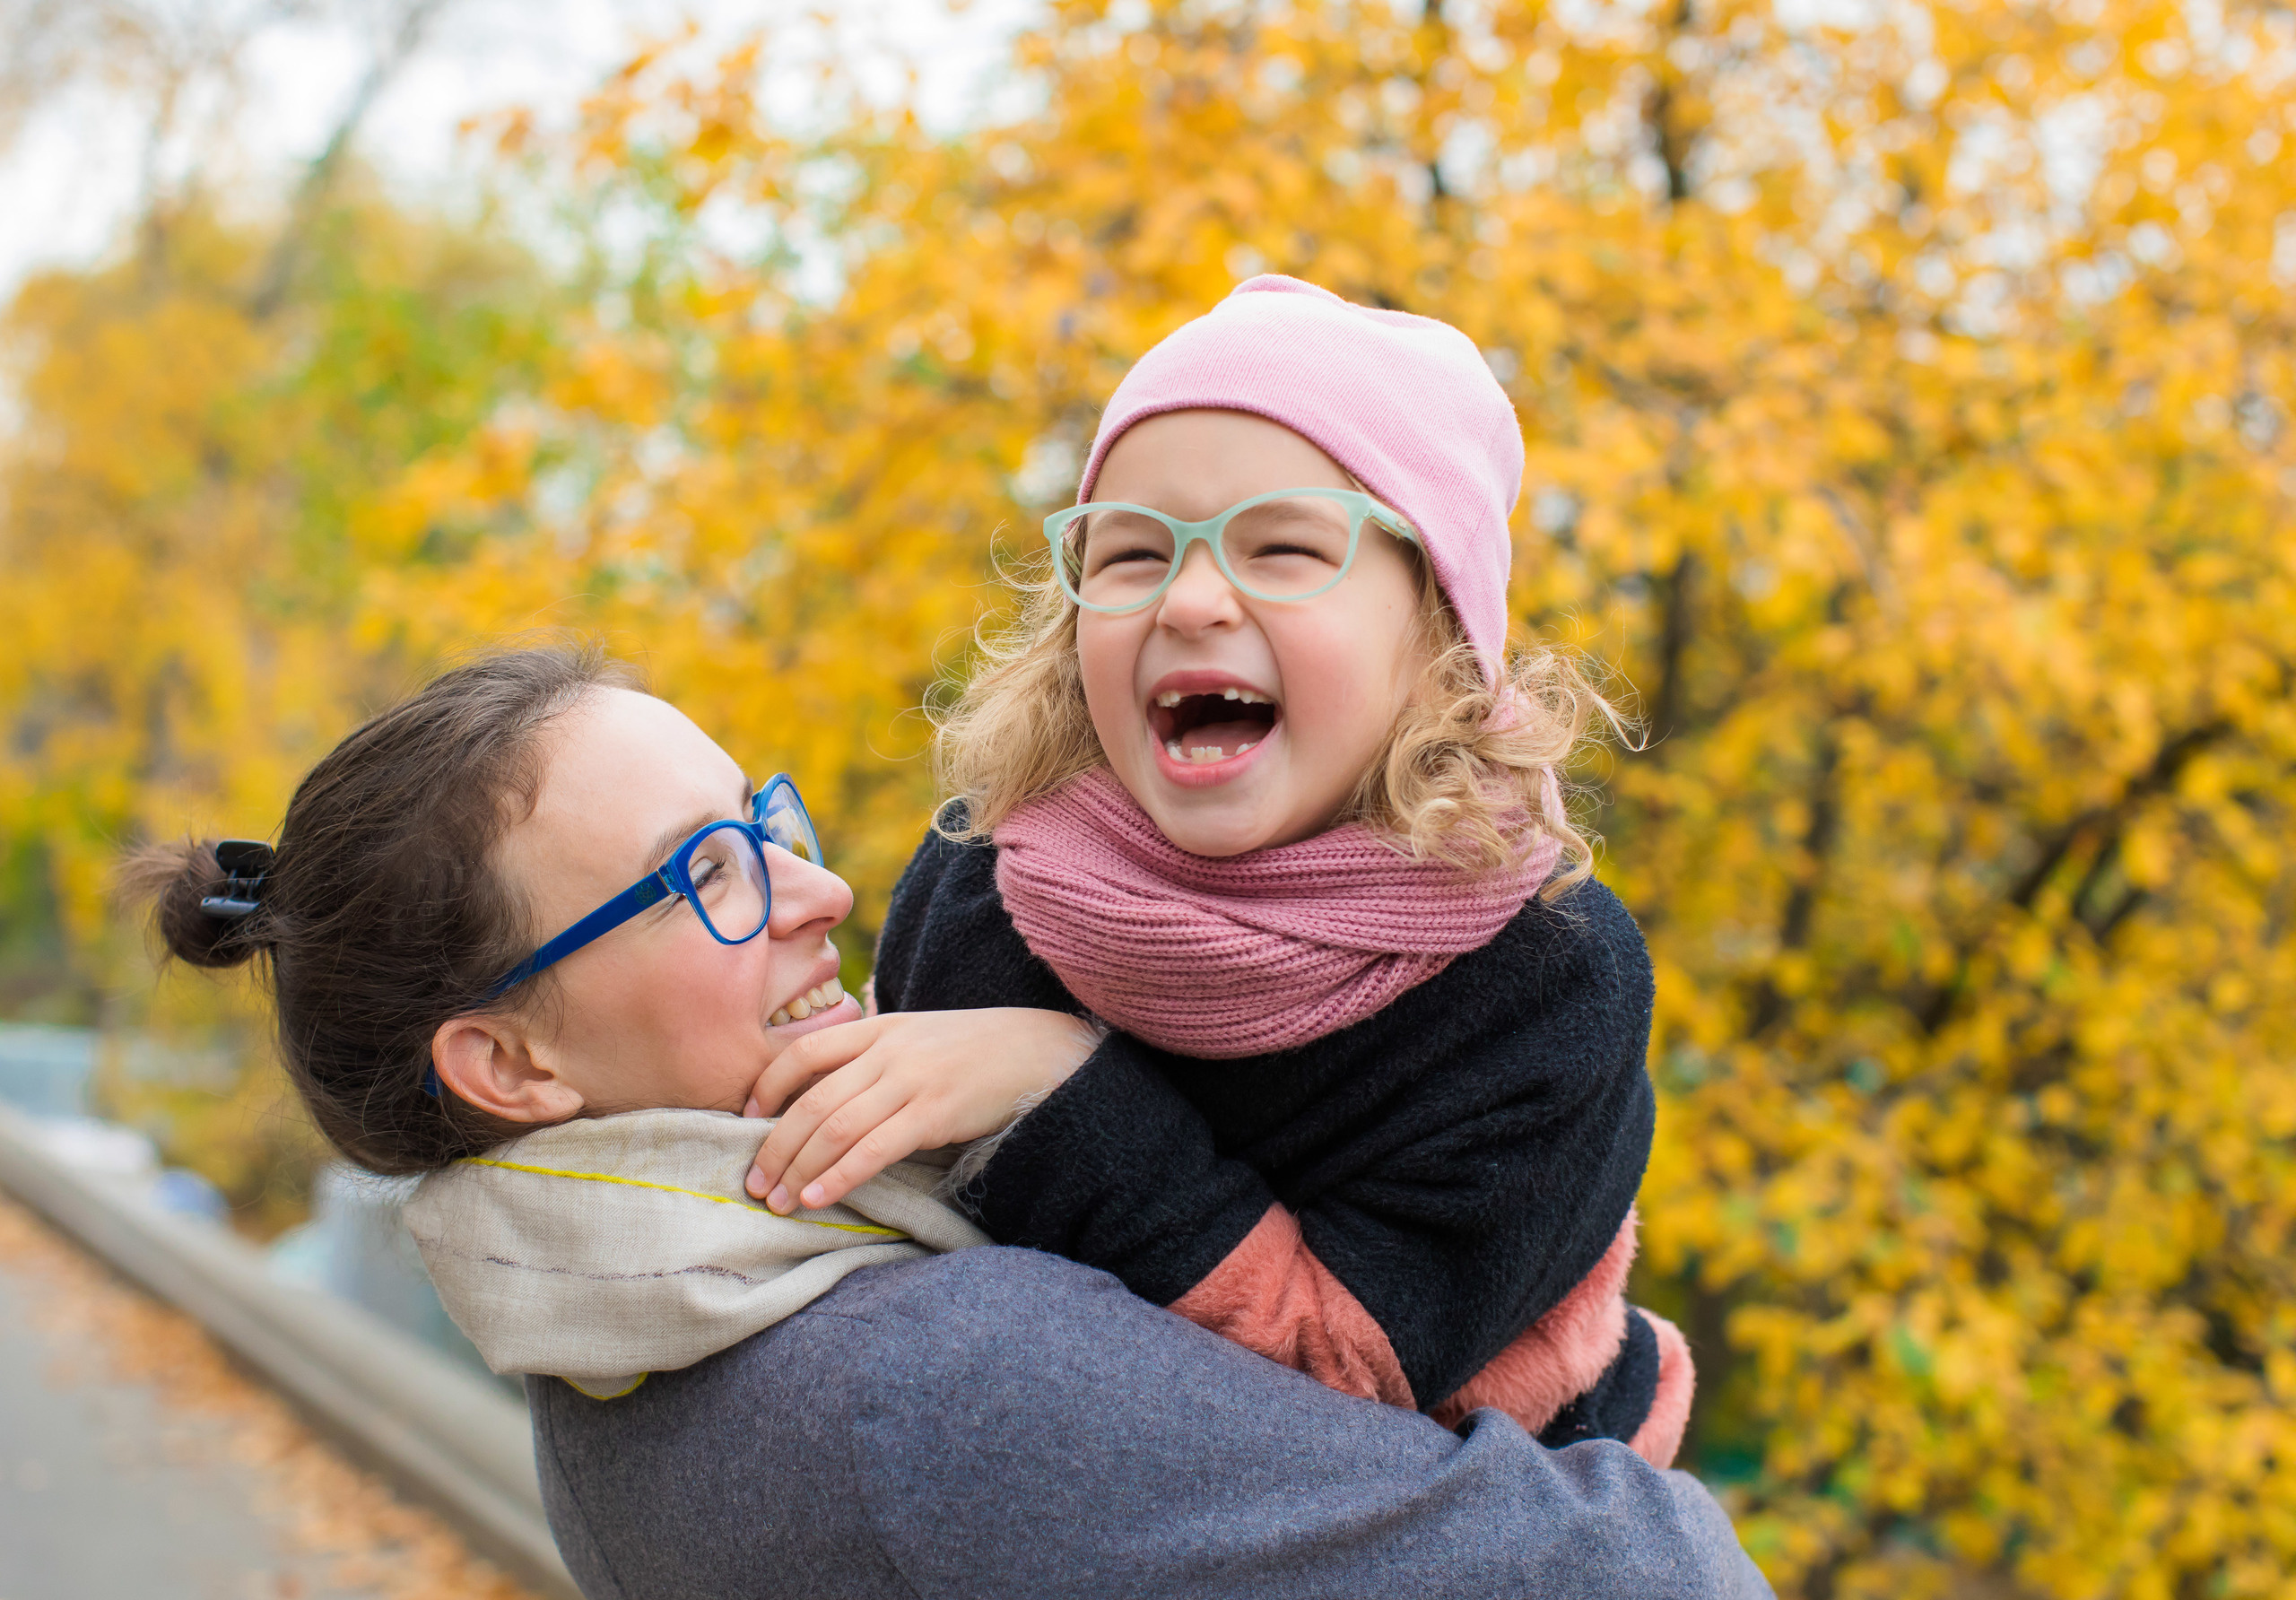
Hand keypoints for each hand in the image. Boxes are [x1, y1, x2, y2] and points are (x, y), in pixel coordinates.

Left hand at [742, 1008, 1101, 1214]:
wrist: (1039, 1049)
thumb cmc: (975, 1050)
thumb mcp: (917, 1037)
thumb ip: (874, 1057)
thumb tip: (824, 1097)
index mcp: (878, 1029)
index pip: (803, 1053)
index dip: (766, 1086)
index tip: (744, 1119)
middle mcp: (888, 1052)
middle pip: (812, 1102)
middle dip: (774, 1147)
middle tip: (753, 1185)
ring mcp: (911, 1081)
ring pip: (835, 1129)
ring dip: (799, 1171)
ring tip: (778, 1203)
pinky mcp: (935, 1113)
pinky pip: (875, 1150)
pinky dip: (840, 1177)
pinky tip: (818, 1199)